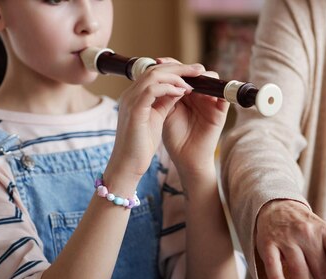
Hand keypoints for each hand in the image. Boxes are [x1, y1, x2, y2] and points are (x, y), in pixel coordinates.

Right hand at [108, 61, 204, 182]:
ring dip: (176, 76)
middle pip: (155, 69)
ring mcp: (130, 100)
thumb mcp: (156, 118)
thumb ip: (164, 103)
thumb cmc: (141, 145)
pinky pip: (152, 90)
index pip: (154, 72)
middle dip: (179, 68)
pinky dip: (169, 88)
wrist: (127, 164)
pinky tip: (183, 92)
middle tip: (199, 69)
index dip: (174, 70)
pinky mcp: (134, 110)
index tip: (193, 72)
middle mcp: (130, 94)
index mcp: (134, 96)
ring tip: (193, 81)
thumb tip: (178, 90)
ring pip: (154, 75)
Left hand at [159, 58, 229, 181]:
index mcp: (184, 94)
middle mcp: (198, 95)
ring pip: (210, 78)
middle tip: (170, 66)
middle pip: (195, 72)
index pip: (180, 72)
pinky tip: (199, 90)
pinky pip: (222, 94)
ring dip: (199, 75)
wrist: (186, 159)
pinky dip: (214, 89)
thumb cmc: (174, 138)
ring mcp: (210, 102)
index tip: (155, 62)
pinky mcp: (220, 110)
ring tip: (184, 79)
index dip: (170, 65)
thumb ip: (164, 94)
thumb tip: (154, 71)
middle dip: (183, 67)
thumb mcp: (165, 111)